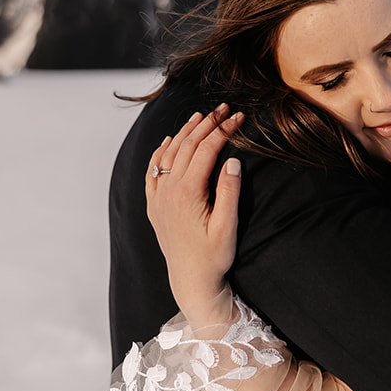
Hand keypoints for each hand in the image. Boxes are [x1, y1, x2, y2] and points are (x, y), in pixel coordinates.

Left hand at [146, 105, 243, 330]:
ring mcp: (158, 198)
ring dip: (185, 133)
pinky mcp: (154, 206)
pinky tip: (169, 141)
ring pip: (169, 155)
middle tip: (223, 108)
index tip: (238, 117)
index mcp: (188, 193)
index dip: (223, 131)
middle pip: (187, 147)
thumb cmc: (213, 258)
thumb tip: (232, 161)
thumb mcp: (227, 227)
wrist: (190, 281)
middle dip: (206, 124)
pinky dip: (161, 153)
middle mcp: (168, 191)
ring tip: (200, 116)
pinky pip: (152, 172)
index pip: (206, 151)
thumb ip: (229, 192)